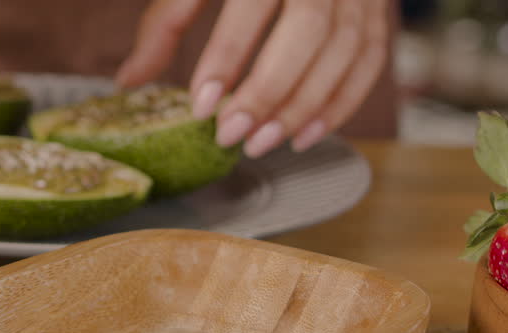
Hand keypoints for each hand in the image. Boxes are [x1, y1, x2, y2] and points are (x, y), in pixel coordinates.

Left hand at [115, 0, 391, 156]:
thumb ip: (167, 21)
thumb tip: (130, 80)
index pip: (251, 6)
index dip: (227, 58)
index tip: (202, 105)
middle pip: (308, 32)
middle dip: (269, 92)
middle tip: (231, 136)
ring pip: (345, 49)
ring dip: (305, 106)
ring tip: (263, 143)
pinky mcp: (376, 6)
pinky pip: (371, 57)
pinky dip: (342, 101)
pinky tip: (305, 135)